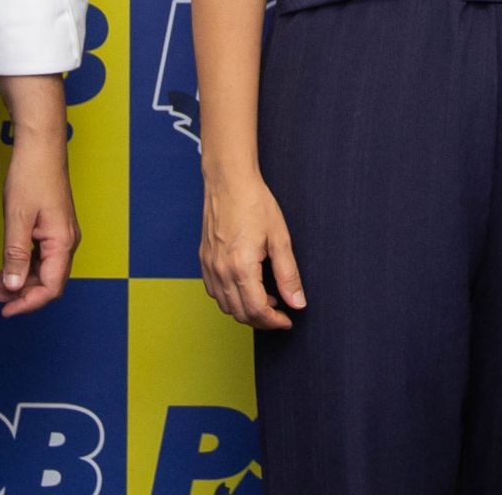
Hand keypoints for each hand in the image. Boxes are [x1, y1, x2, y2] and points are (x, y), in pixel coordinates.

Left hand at [0, 135, 79, 317]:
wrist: (41, 146)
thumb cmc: (31, 176)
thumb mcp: (18, 218)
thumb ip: (16, 255)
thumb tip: (14, 287)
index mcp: (62, 242)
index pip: (51, 288)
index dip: (28, 303)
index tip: (5, 309)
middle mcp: (67, 241)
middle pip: (49, 282)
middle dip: (21, 294)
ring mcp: (61, 234)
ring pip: (44, 270)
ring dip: (21, 280)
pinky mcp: (53, 226)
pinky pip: (42, 256)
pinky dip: (24, 265)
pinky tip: (6, 266)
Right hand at [201, 172, 304, 329]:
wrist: (228, 179)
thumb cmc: (254, 202)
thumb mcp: (279, 237)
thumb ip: (288, 274)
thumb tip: (297, 302)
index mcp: (241, 266)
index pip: (257, 311)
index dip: (275, 321)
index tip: (288, 319)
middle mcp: (221, 270)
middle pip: (240, 313)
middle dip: (262, 320)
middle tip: (280, 312)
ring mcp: (209, 264)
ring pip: (225, 305)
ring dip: (246, 310)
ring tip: (265, 298)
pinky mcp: (204, 258)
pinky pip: (214, 291)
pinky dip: (230, 298)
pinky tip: (245, 286)